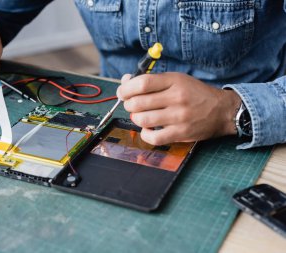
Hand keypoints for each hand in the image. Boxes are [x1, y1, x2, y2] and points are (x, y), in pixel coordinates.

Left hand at [117, 72, 240, 144]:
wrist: (223, 110)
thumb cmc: (195, 94)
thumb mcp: (176, 80)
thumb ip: (152, 81)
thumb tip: (125, 82)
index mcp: (174, 81)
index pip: (142, 83)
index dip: (126, 88)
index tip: (122, 92)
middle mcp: (176, 98)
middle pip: (138, 102)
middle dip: (128, 104)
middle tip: (132, 105)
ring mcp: (179, 117)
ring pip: (143, 120)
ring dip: (136, 118)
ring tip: (141, 116)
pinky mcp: (181, 133)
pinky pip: (153, 138)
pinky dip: (145, 134)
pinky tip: (148, 129)